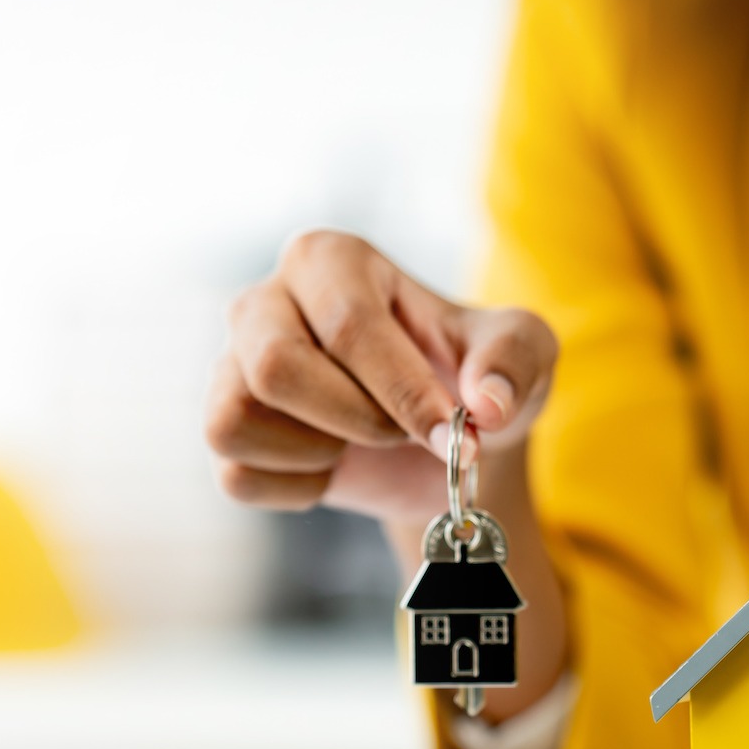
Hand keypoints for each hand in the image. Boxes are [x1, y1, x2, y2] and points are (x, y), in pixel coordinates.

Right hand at [206, 231, 556, 522]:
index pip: (348, 327)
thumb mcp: (523, 352)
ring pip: (235, 422)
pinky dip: (300, 488)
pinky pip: (238, 476)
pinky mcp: (224, 431)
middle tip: (403, 431)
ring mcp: (232, 367)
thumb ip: (514, 361)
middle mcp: (265, 302)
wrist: (446, 439)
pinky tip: (334, 466)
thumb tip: (485, 404)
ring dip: (320, 453)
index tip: (454, 435)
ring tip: (360, 439)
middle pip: (276, 369)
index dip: (403, 393)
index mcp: (330, 260)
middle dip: (357, 420)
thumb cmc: (475, 375)